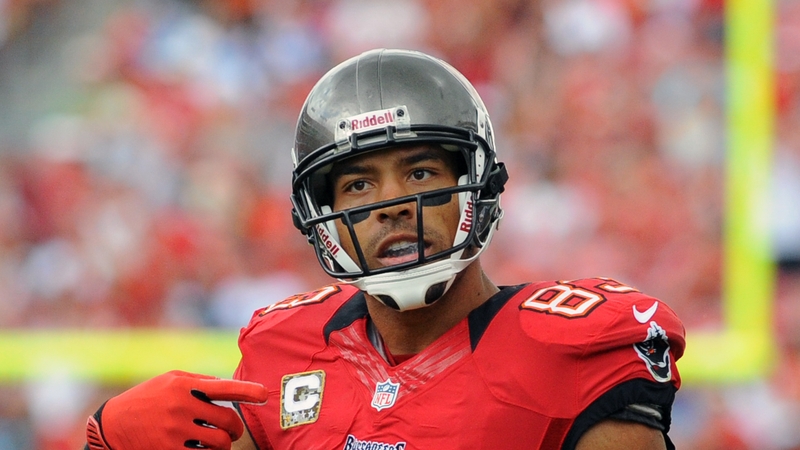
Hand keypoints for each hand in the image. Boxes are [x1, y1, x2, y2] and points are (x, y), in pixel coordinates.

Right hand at [86, 370, 267, 449]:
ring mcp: (176, 430)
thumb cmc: (148, 397)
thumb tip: (229, 386)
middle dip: (236, 429)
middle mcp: (182, 406)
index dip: (248, 390)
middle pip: (228, 420)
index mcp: (185, 385)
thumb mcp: (170, 380)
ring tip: (220, 443)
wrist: (114, 424)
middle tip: (233, 431)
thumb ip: (200, 381)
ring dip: (225, 445)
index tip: (264, 394)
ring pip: (220, 442)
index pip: (224, 387)